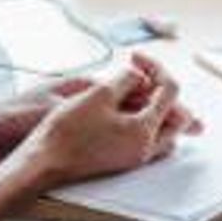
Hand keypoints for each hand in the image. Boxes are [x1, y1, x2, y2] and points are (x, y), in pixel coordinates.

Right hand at [16, 53, 201, 186]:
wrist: (43, 162)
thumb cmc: (66, 131)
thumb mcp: (99, 93)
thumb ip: (127, 79)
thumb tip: (140, 75)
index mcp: (143, 131)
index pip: (170, 93)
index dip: (157, 68)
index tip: (137, 59)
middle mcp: (145, 149)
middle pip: (177, 118)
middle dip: (166, 90)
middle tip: (150, 74)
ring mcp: (134, 158)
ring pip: (165, 132)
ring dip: (160, 108)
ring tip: (142, 88)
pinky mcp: (122, 161)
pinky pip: (149, 141)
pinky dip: (147, 122)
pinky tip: (128, 108)